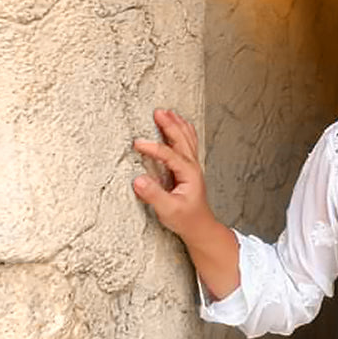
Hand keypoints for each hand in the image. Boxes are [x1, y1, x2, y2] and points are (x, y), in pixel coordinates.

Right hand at [132, 108, 215, 241]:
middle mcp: (192, 166)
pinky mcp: (188, 168)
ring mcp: (192, 166)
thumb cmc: (186, 219)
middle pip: (182, 139)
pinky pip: (187, 144)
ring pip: (186, 139)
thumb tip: (138, 180)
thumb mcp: (168, 210)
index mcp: (189, 174)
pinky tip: (178, 125)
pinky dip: (182, 131)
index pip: (170, 155)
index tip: (138, 143)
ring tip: (167, 112)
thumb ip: (154, 195)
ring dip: (177, 124)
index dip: (153, 148)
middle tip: (158, 112)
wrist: (199, 226)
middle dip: (170, 124)